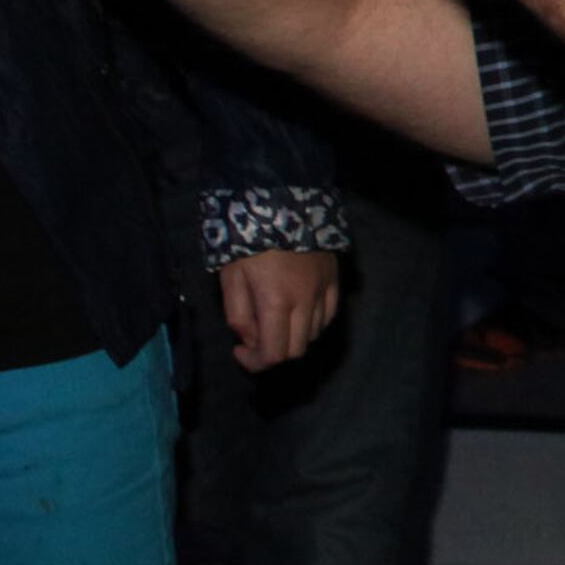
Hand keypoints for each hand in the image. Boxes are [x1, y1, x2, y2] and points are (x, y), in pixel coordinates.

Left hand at [218, 248, 341, 372]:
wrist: (282, 201)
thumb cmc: (249, 239)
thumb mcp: (230, 276)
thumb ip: (238, 314)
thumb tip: (250, 338)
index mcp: (276, 303)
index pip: (274, 354)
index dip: (255, 363)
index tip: (240, 350)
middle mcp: (305, 302)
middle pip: (296, 349)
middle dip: (273, 352)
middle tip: (256, 338)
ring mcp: (324, 290)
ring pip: (314, 334)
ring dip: (293, 338)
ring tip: (276, 322)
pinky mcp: (334, 278)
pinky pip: (329, 314)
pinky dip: (313, 323)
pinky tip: (300, 313)